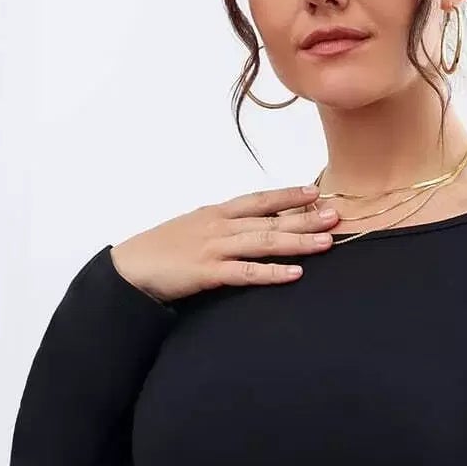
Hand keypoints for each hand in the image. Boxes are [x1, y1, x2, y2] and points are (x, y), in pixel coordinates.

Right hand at [108, 184, 338, 303]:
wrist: (130, 269)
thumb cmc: (161, 251)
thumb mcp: (194, 229)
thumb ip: (223, 228)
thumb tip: (250, 228)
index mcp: (216, 213)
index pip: (259, 200)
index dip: (288, 195)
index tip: (314, 192)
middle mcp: (219, 225)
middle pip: (270, 219)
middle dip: (305, 217)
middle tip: (336, 214)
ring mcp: (214, 248)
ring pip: (264, 242)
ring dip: (298, 241)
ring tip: (326, 241)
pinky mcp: (208, 272)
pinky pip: (246, 272)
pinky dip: (272, 273)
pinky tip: (294, 273)